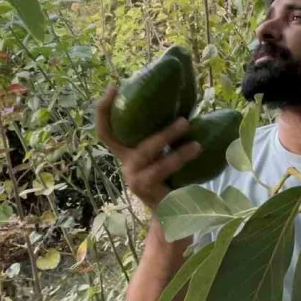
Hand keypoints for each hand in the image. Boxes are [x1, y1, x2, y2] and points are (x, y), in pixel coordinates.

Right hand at [94, 86, 200, 208]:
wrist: (169, 213)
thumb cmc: (168, 178)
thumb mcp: (161, 154)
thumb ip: (163, 136)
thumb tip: (184, 107)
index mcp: (126, 152)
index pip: (106, 130)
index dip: (104, 110)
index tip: (113, 87)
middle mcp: (125, 164)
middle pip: (130, 139)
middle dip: (155, 126)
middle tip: (184, 119)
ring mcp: (133, 177)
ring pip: (149, 153)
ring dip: (171, 140)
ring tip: (192, 133)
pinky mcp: (144, 189)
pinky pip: (162, 169)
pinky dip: (180, 157)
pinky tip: (196, 149)